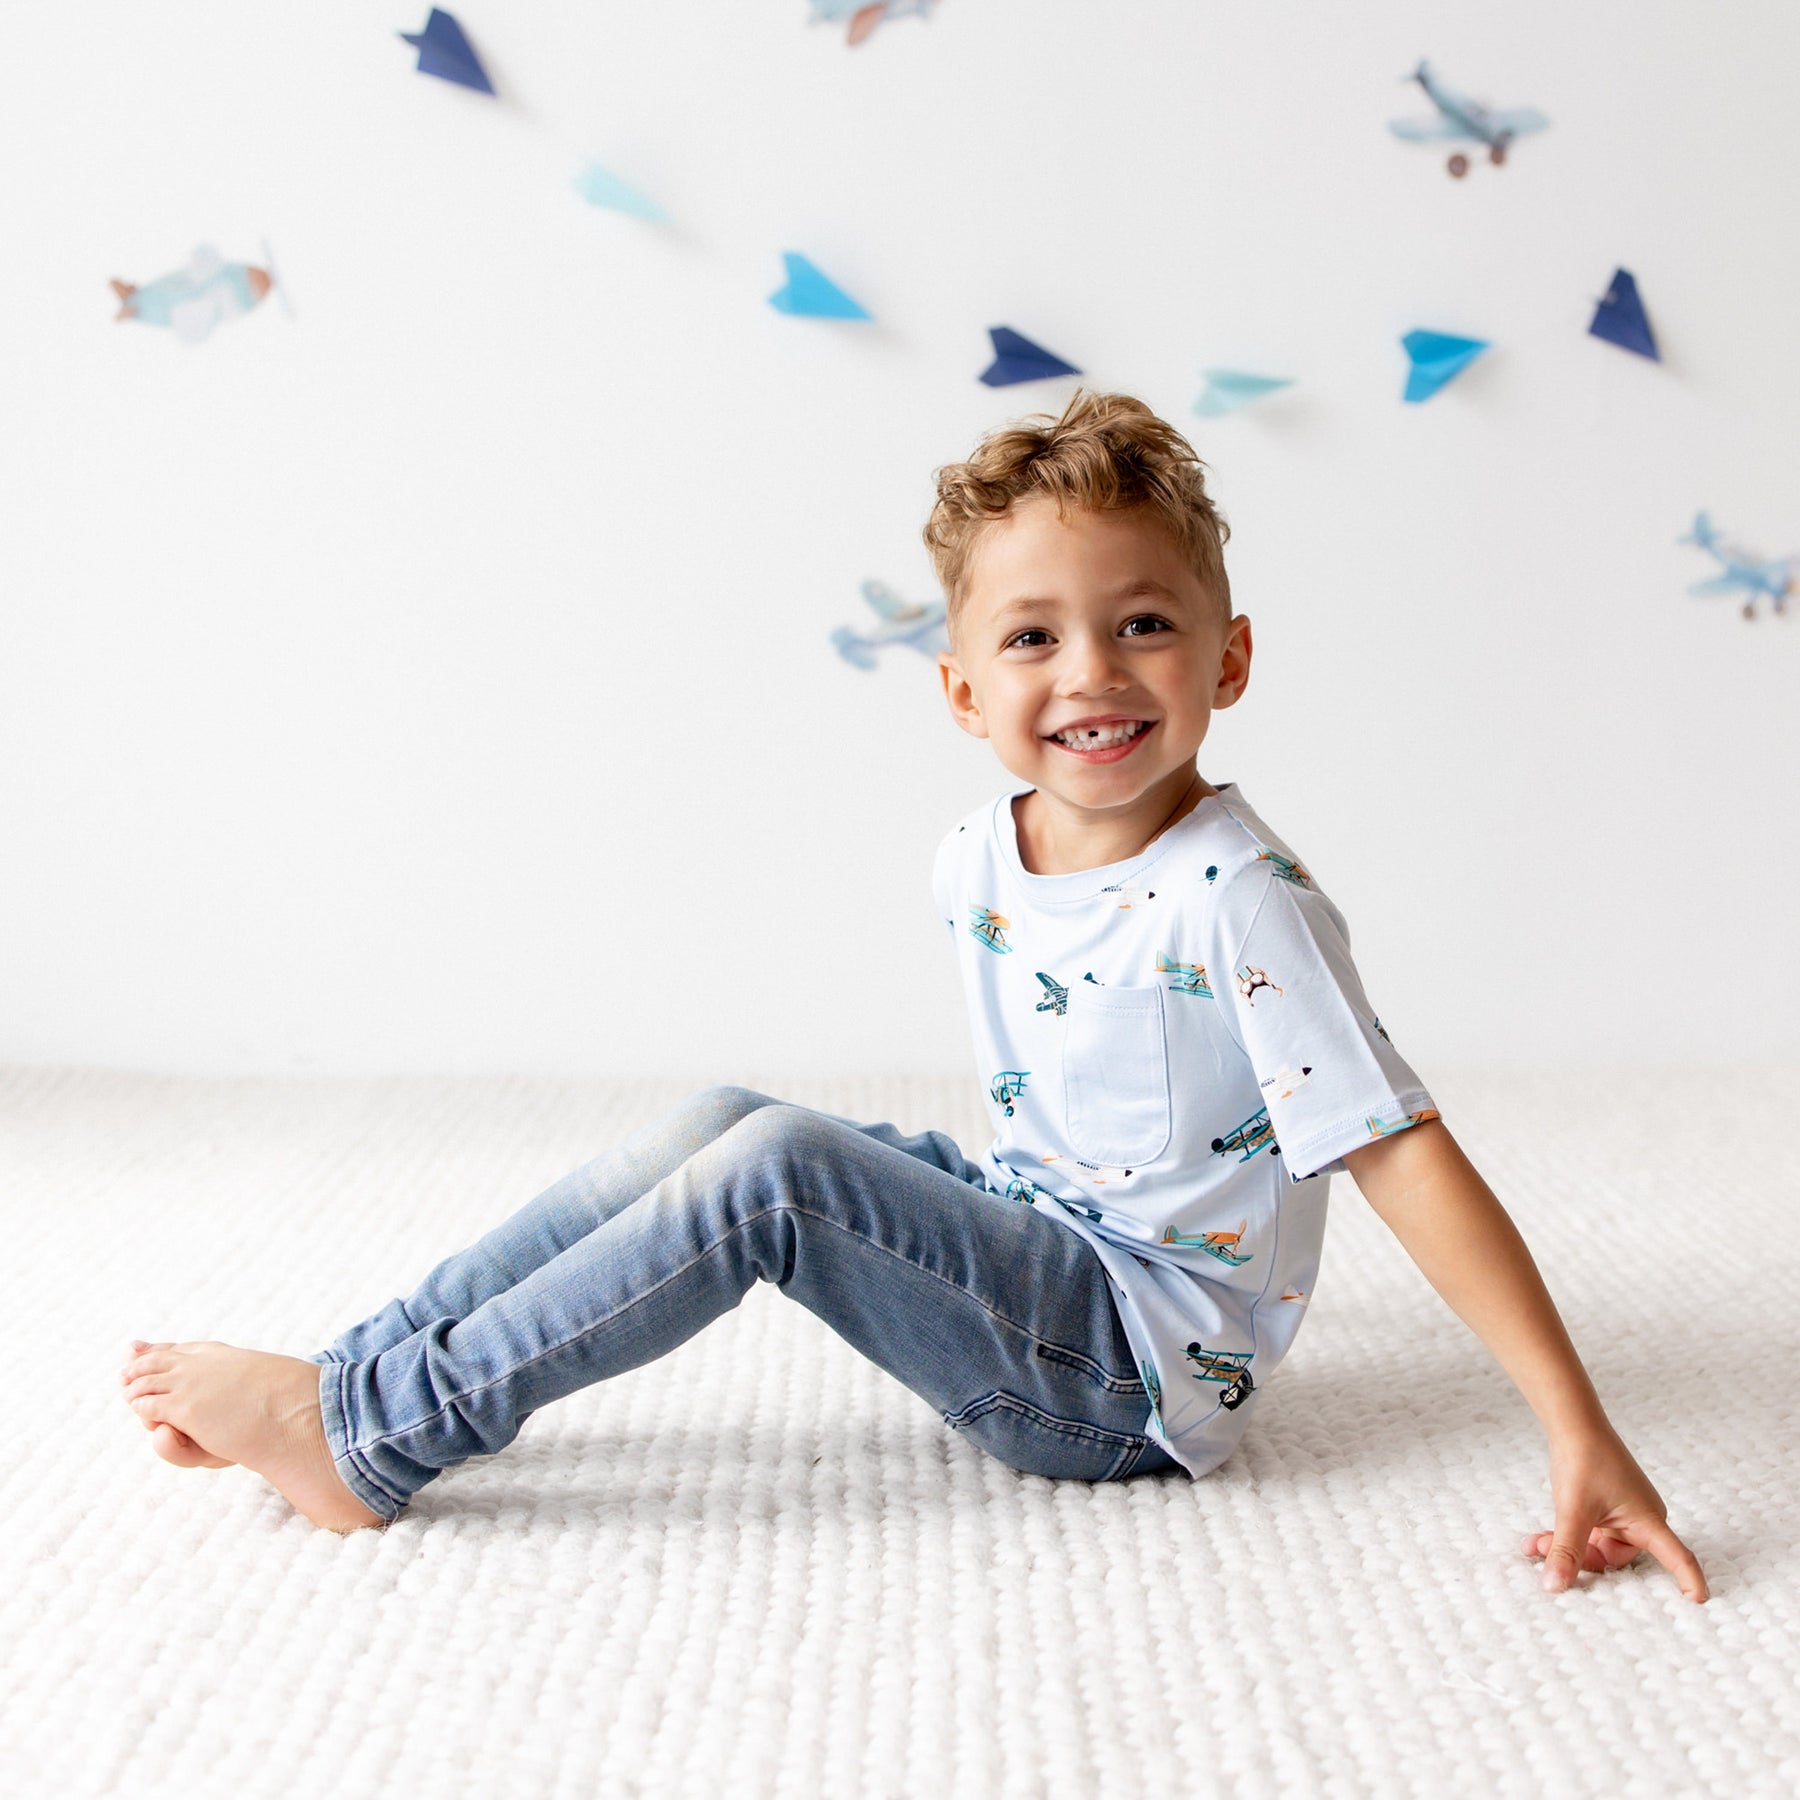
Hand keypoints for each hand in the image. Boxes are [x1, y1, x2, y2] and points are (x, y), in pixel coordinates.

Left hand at [1523, 1427, 1707, 1601]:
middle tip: (1546, 1553)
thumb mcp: (1574, 1511)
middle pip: (1617, 1559)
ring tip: (1535, 1546)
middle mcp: (1642, 1519)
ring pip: (1597, 1547)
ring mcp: (1623, 1513)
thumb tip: (1555, 1587)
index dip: (1689, 1579)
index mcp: (1648, 1521)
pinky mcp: (1605, 1507)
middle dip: (1582, 1559)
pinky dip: (1565, 1536)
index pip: (1677, 1557)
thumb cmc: (1584, 1460)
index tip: (1699, 1602)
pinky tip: (1537, 1541)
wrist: (1572, 1423)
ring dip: (1567, 1547)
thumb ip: (1566, 1551)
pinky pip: (1589, 1532)